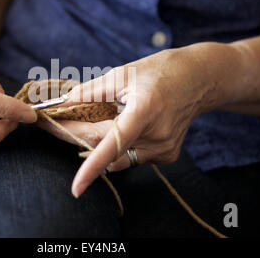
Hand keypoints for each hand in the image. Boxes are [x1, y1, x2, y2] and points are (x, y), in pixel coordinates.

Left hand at [40, 43, 237, 197]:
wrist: (199, 79)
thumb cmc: (160, 71)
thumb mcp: (123, 73)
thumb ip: (90, 92)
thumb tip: (63, 104)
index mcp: (145, 111)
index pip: (114, 144)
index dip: (92, 167)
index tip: (76, 188)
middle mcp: (157, 136)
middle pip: (108, 148)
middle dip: (81, 136)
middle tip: (60, 122)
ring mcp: (164, 149)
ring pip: (119, 156)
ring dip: (101, 142)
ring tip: (98, 119)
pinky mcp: (167, 156)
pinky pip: (132, 157)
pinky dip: (121, 145)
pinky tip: (128, 126)